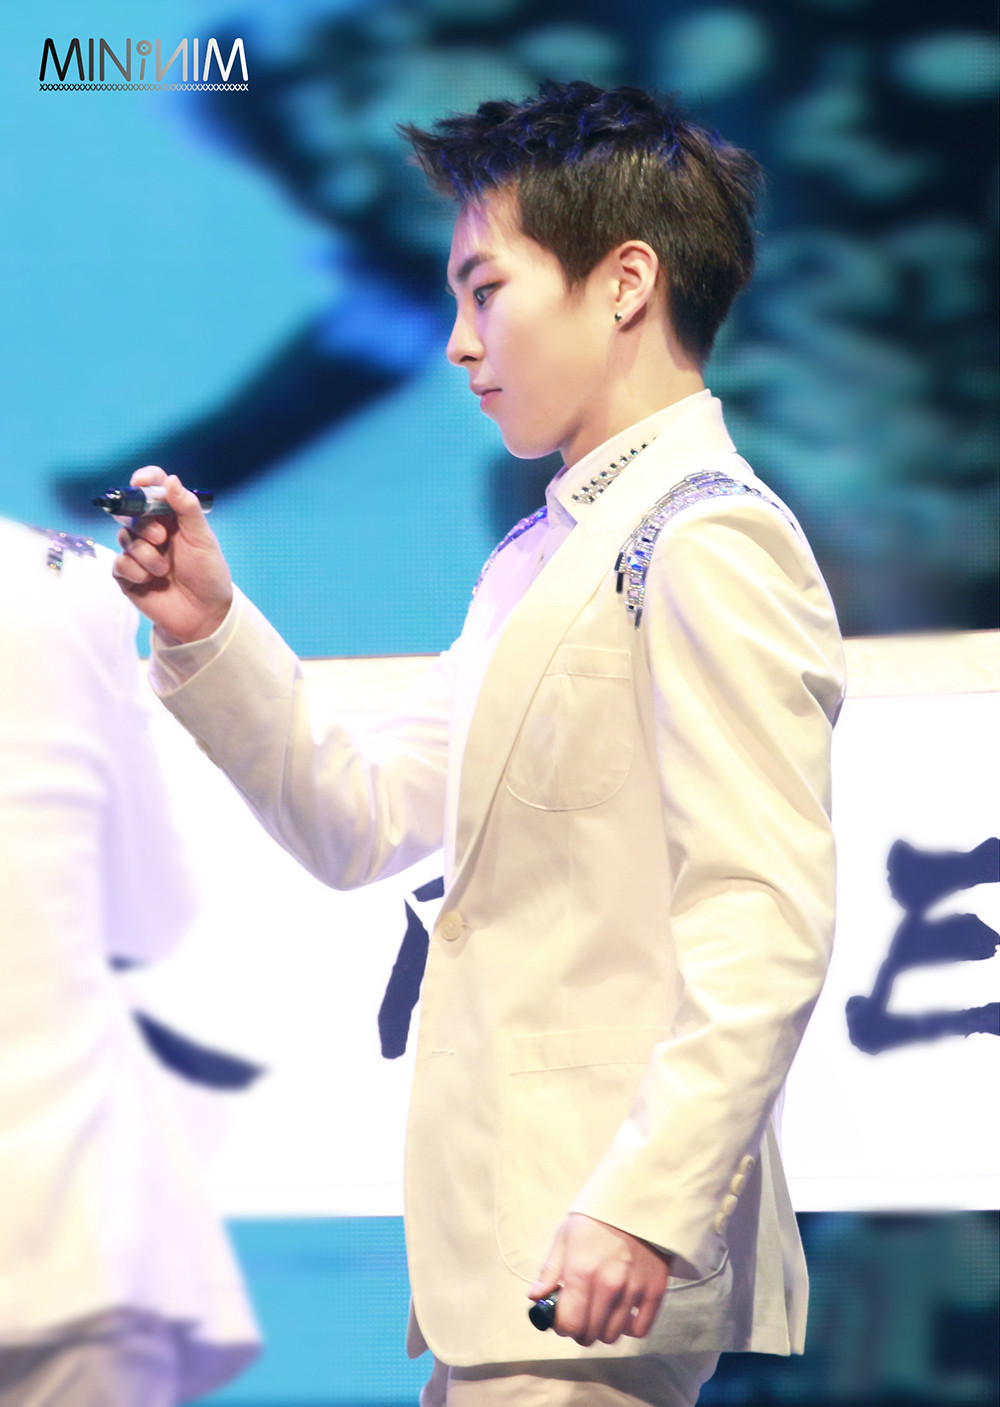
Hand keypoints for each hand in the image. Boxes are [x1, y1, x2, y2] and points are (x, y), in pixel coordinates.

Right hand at [112, 467, 233, 643]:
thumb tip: (171, 479)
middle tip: (161, 538)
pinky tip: (152, 581)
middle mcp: (152, 531)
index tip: (140, 482)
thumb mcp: (202, 538)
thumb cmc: (208, 573)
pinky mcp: (128, 575)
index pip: (151, 488)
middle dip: (143, 524)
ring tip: (165, 570)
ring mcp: (138, 553)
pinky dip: (135, 570)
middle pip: (130, 512)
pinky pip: (119, 563)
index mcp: (171, 517)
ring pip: (124, 538)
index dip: (143, 480)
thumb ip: (186, 508)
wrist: (206, 614)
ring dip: (145, 554)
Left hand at [529, 1212, 670, 1346]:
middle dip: (580, 1331)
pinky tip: (621, 1314)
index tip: (562, 1320)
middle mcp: (608, 1284)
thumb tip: (535, 1297)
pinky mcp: (655, 1290)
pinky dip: (628, 1328)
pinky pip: (640, 1329)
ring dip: (602, 1330)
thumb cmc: (596, 1217)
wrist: (637, 1199)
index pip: (569, 1324)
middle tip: (580, 1318)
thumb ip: (550, 1270)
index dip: (562, 1327)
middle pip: (590, 1334)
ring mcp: (634, 1289)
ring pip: (613, 1335)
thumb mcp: (566, 1236)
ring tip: (600, 1314)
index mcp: (581, 1270)